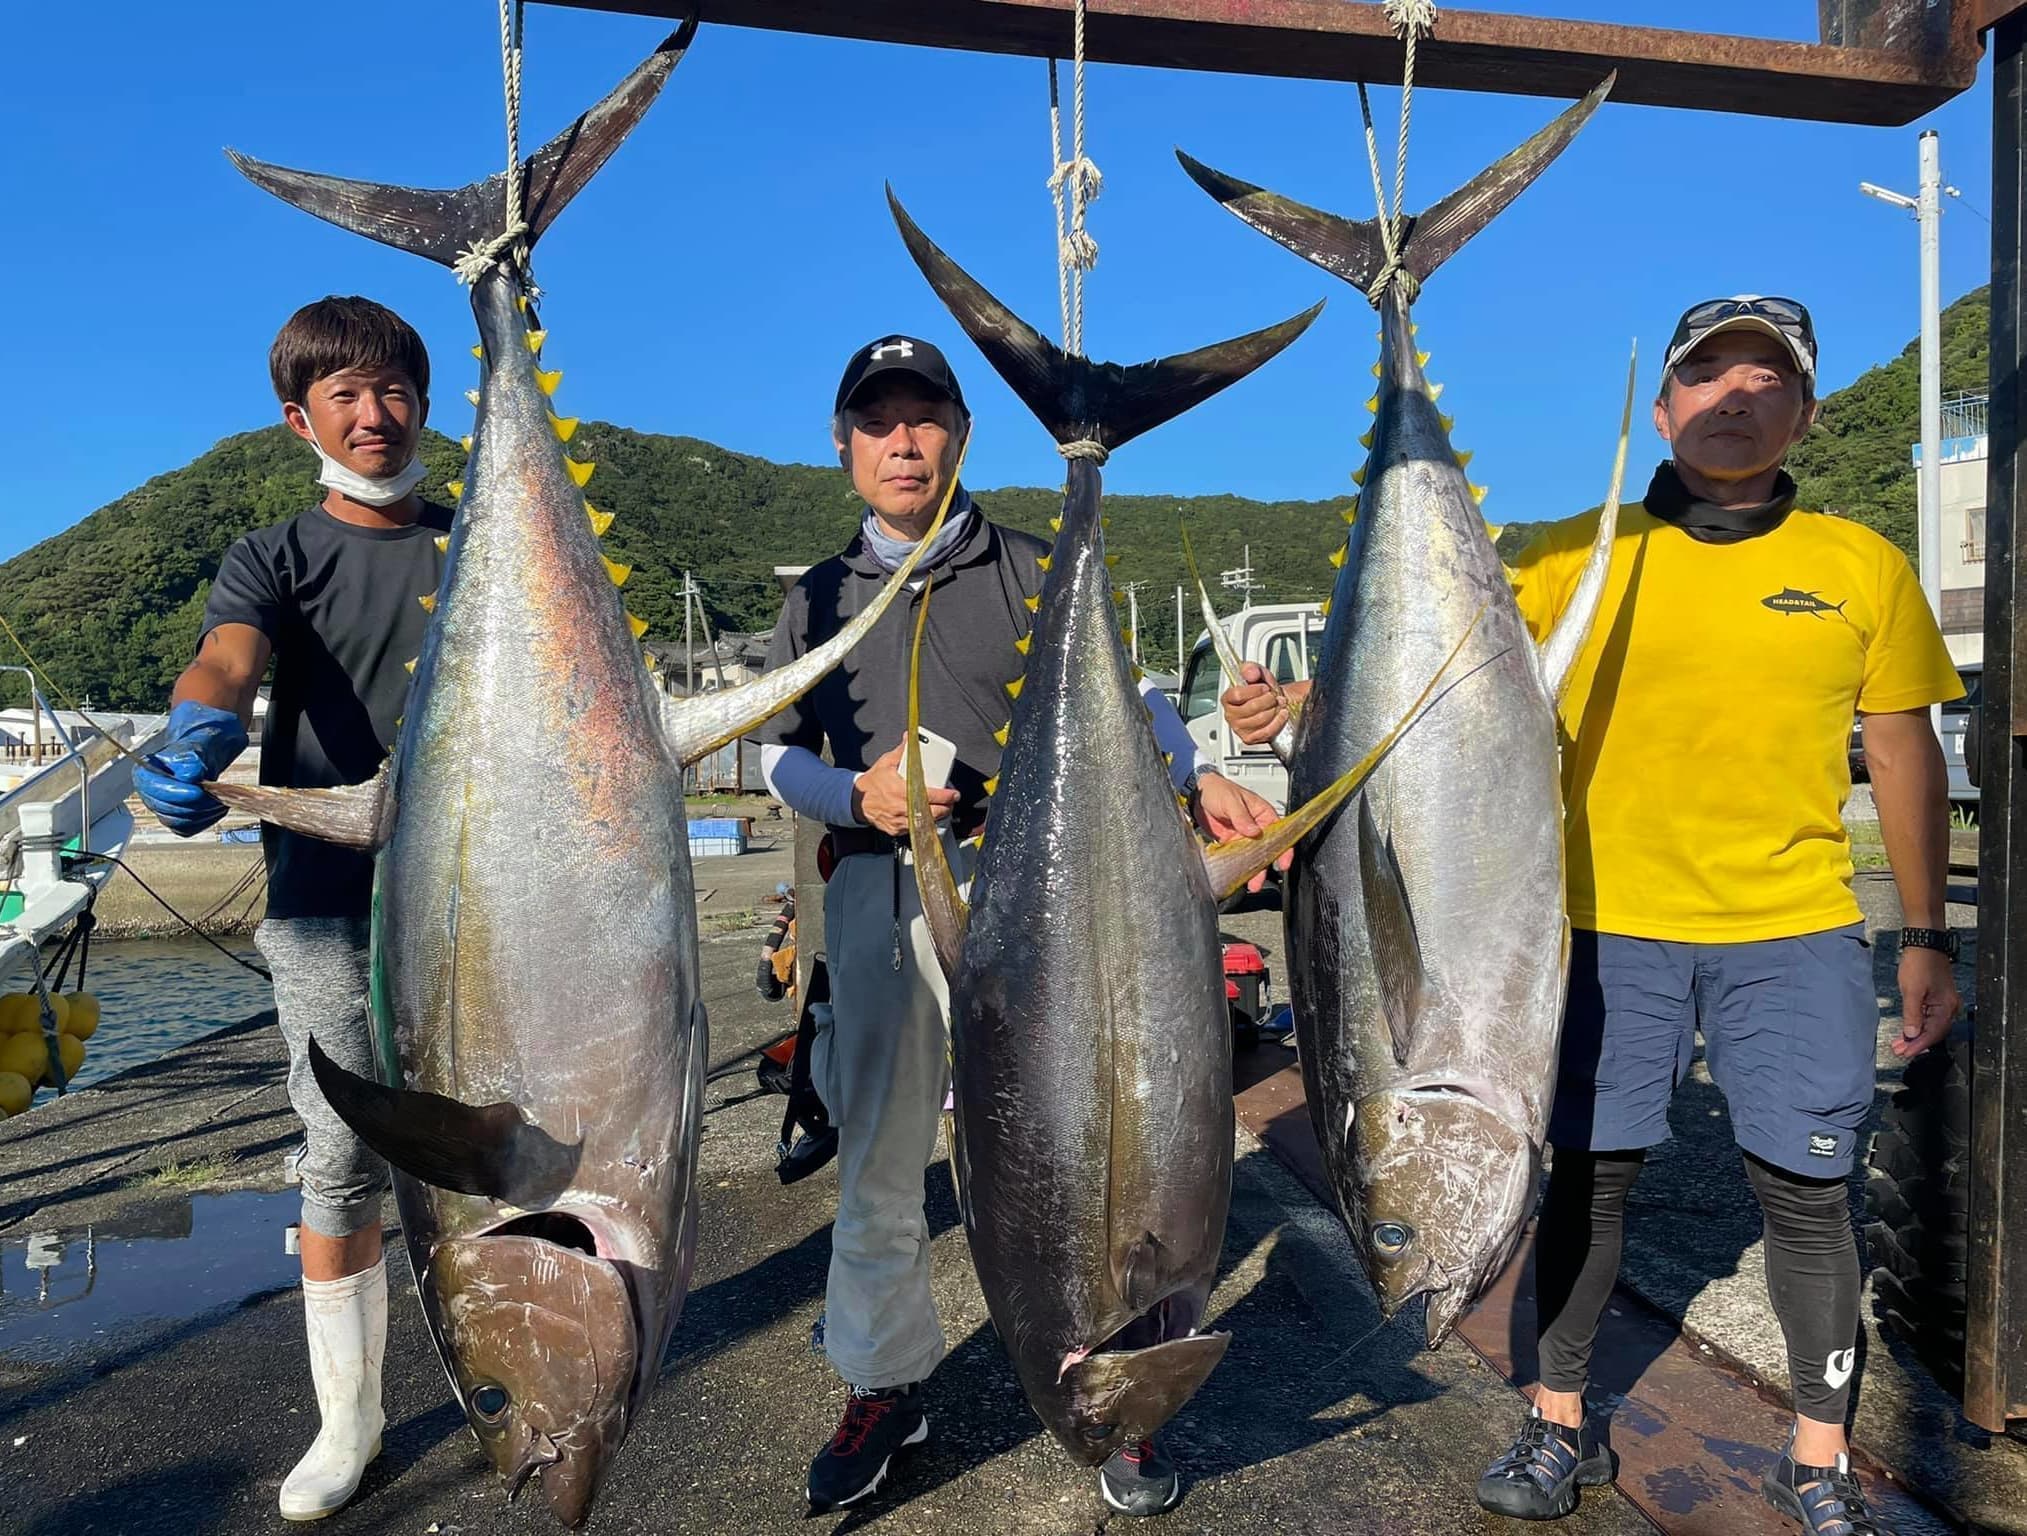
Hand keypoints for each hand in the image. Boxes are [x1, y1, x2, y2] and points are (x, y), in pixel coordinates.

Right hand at [133, 701, 248, 836]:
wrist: (205, 754)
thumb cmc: (196, 748)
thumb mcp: (193, 747)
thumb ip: (189, 760)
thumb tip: (188, 775)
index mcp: (145, 774)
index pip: (156, 792)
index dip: (178, 794)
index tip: (199, 789)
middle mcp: (149, 794)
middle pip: (169, 811)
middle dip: (196, 804)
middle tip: (215, 794)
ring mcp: (162, 808)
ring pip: (179, 822)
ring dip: (203, 814)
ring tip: (219, 800)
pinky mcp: (177, 818)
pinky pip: (188, 828)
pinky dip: (205, 821)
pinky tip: (216, 809)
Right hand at [852, 742, 958, 837]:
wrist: (855, 801)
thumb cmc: (872, 783)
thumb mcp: (886, 763)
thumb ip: (902, 752)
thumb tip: (910, 738)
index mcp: (900, 791)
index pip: (929, 795)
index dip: (945, 796)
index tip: (953, 793)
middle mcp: (900, 808)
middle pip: (931, 813)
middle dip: (946, 807)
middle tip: (951, 801)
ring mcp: (898, 821)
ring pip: (925, 823)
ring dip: (936, 816)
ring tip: (942, 807)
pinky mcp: (895, 830)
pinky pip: (915, 829)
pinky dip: (923, 823)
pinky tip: (926, 815)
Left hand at [1191, 771, 1288, 893]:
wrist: (1198, 794)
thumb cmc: (1218, 789)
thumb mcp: (1231, 800)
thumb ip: (1241, 816)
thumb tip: (1253, 831)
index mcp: (1262, 813)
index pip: (1279, 833)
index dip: (1283, 849)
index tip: (1282, 862)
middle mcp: (1256, 826)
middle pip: (1266, 849)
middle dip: (1265, 865)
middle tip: (1260, 880)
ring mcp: (1243, 835)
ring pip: (1252, 855)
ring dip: (1252, 869)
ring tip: (1251, 884)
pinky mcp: (1230, 841)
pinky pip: (1237, 856)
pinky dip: (1238, 866)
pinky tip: (1238, 876)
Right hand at [1221, 664, 1308, 745]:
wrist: (1273, 703)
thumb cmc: (1263, 691)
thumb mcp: (1258, 674)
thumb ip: (1252, 669)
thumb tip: (1250, 672)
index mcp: (1228, 698)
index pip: (1236, 695)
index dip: (1253, 690)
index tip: (1265, 687)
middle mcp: (1230, 715)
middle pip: (1250, 708)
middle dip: (1268, 700)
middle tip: (1274, 696)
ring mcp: (1239, 728)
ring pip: (1259, 719)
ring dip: (1274, 709)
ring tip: (1279, 703)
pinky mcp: (1250, 739)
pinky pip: (1265, 731)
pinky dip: (1277, 722)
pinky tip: (1282, 714)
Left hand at [1891, 943, 1960, 1058]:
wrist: (1923, 943)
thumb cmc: (1919, 963)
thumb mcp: (1912, 991)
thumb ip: (1912, 1015)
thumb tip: (1911, 1035)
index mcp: (1946, 1007)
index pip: (1933, 1033)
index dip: (1918, 1045)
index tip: (1905, 1053)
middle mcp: (1948, 1007)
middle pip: (1933, 1032)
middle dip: (1915, 1043)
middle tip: (1899, 1051)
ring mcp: (1942, 1002)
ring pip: (1929, 1025)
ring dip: (1914, 1035)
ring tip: (1899, 1044)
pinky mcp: (1935, 997)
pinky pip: (1927, 1017)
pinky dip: (1916, 1024)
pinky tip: (1907, 1030)